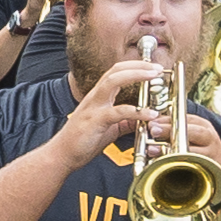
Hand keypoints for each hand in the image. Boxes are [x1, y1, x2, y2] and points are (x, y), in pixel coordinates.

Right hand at [63, 56, 166, 172]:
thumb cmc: (82, 141)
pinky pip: (118, 112)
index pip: (116, 72)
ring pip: (113, 81)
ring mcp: (94, 107)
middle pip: (116, 70)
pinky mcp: (96, 121)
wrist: (62, 155)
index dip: (135, 66)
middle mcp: (95, 97)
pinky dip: (136, 111)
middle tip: (158, 67)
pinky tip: (150, 114)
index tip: (153, 68)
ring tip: (155, 76)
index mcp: (98, 97)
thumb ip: (125, 122)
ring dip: (136, 75)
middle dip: (139, 65)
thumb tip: (140, 119)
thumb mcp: (109, 129)